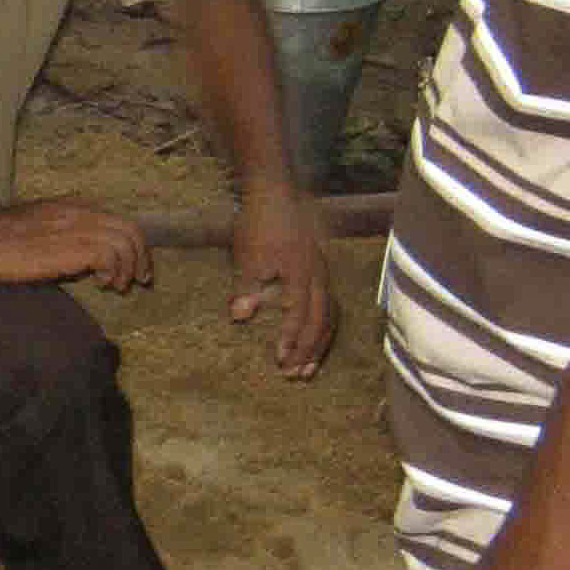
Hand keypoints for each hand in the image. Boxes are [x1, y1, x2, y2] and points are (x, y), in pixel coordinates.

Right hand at [0, 196, 151, 291]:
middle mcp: (83, 213)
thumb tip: (84, 257)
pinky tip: (100, 283)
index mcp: (77, 207)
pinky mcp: (74, 246)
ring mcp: (80, 228)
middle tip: (139, 281)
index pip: (121, 221)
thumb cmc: (2, 237)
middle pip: (132, 230)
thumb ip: (65, 234)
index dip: (135, 245)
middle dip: (141, 258)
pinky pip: (111, 256)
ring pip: (126, 242)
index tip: (134, 268)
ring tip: (116, 285)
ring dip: (128, 268)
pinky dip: (113, 271)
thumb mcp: (41, 226)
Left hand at [227, 181, 339, 376]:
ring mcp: (323, 274)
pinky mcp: (321, 271)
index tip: (280, 361)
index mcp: (302, 275)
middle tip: (295, 375)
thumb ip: (246, 287)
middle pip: (320, 321)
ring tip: (307, 367)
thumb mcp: (247, 257)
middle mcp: (319, 277)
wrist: (275, 194)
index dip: (291, 339)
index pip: (300, 315)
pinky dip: (323, 326)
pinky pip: (329, 304)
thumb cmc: (258, 225)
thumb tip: (240, 317)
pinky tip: (314, 339)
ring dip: (319, 343)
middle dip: (309, 350)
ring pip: (329, 315)